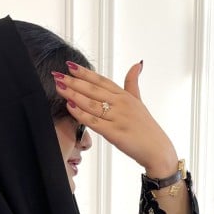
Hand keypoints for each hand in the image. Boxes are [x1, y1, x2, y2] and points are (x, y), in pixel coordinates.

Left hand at [53, 61, 178, 177]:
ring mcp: (118, 118)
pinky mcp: (115, 133)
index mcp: (125, 96)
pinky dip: (80, 113)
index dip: (85, 72)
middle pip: (93, 89)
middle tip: (56, 75)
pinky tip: (69, 106)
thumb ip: (132, 83)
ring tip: (59, 87)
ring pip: (91, 103)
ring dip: (73, 93)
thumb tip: (137, 64)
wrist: (157, 150)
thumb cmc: (146, 128)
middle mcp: (121, 104)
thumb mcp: (139, 101)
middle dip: (73, 81)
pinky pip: (94, 121)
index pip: (101, 81)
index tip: (70, 65)